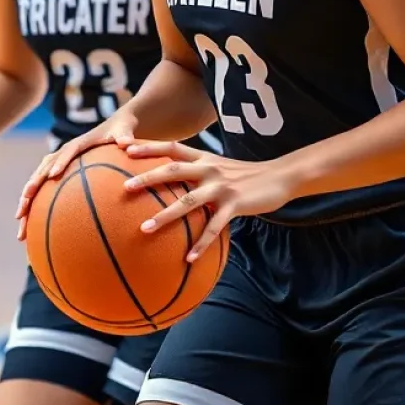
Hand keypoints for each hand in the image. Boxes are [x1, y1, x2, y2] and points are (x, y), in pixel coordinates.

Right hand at [15, 110, 137, 239]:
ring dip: (27, 201)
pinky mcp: (59, 174)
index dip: (59, 162)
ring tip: (19, 222)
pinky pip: (45, 191)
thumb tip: (125, 142)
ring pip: (38, 182)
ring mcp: (59, 164)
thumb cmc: (120, 130)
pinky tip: (32, 229)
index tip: (53, 175)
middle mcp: (64, 153)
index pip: (67, 152)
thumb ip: (124, 135)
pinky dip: (36, 207)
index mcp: (79, 144)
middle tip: (25, 201)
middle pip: (43, 170)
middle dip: (32, 185)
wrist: (114, 127)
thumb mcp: (124, 129)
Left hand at [123, 141, 290, 261]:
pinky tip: (188, 259)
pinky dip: (201, 243)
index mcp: (203, 157)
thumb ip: (197, 171)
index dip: (149, 146)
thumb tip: (172, 182)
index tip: (125, 147)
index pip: (172, 147)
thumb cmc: (244, 175)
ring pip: (188, 200)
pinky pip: (214, 227)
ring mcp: (221, 187)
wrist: (279, 176)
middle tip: (125, 186)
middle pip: (173, 169)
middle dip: (148, 177)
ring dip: (165, 215)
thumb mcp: (219, 167)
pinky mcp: (235, 204)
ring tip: (144, 229)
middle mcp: (209, 168)